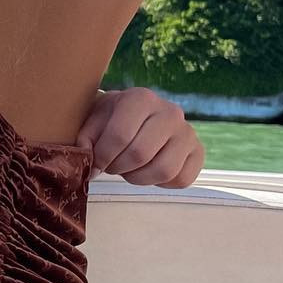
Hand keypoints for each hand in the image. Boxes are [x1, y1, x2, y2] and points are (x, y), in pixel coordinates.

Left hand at [73, 87, 203, 186]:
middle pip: (140, 154)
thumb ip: (85, 137)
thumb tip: (86, 157)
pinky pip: (181, 179)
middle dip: (118, 168)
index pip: (120, 135)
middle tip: (111, 166)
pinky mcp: (198, 152)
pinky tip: (148, 170)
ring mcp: (188, 132)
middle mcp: (170, 112)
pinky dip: (161, 183)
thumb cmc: (111, 120)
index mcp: (141, 98)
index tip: (95, 163)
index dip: (102, 156)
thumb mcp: (93, 121)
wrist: (136, 118)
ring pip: (163, 170)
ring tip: (128, 169)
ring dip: (138, 178)